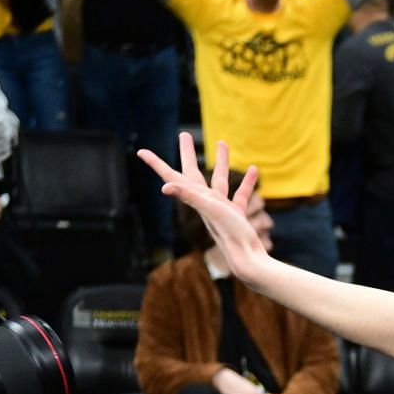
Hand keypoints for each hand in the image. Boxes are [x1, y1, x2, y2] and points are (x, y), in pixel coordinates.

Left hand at [139, 133, 272, 284]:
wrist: (247, 258)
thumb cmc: (229, 234)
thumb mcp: (209, 209)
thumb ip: (189, 196)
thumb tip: (165, 186)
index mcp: (196, 197)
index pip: (171, 176)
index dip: (156, 164)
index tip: (141, 152)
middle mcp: (205, 201)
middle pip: (192, 172)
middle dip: (188, 154)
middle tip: (184, 135)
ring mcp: (220, 207)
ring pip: (219, 178)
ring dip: (221, 162)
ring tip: (223, 143)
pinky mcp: (235, 214)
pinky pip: (239, 193)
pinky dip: (245, 182)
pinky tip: (252, 169)